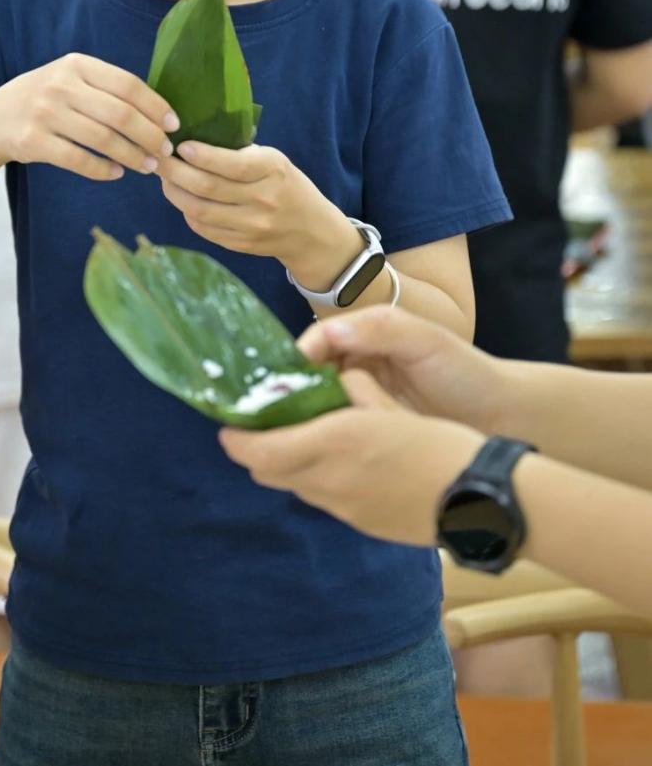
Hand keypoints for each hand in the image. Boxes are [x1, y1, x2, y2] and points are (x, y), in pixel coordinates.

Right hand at [0, 53, 178, 181]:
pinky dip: (103, 170)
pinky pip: (79, 160)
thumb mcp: (70, 79)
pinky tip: (117, 173)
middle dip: (150, 136)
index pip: (128, 84)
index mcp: (76, 64)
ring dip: (132, 156)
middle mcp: (60, 85)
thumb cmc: (45, 99)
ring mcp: (45, 113)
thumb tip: (159, 111)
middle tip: (165, 151)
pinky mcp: (33, 142)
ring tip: (148, 166)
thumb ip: (106, 87)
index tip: (174, 125)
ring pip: (103, 139)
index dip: (156, 106)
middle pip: (120, 114)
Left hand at [157, 141, 339, 261]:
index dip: (203, 156)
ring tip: (165, 177)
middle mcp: (263, 200)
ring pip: (200, 210)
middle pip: (208, 188)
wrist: (310, 232)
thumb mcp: (275, 161)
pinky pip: (203, 228)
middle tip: (158, 158)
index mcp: (274, 171)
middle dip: (176, 172)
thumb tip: (194, 138)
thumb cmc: (286, 185)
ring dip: (175, 192)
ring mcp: (252, 226)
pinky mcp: (240, 244)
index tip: (180, 146)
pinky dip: (186, 211)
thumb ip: (241, 153)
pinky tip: (181, 197)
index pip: (233, 165)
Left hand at [220, 371, 483, 544]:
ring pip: (295, 487)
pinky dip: (318, 481)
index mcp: (333, 441)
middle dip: (257, 451)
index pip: (259, 450)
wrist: (481, 498)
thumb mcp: (391, 404)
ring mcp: (344, 508)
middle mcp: (329, 479)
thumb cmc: (440, 441)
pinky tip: (343, 465)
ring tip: (302, 442)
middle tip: (262, 429)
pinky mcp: (362, 524)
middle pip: (267, 472)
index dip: (236, 439)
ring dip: (288, 466)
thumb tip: (337, 383)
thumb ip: (354, 392)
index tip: (230, 424)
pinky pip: (324, 500)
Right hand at [294, 307, 513, 433]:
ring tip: (295, 441)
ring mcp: (361, 399)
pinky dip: (325, 441)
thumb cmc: (465, 371)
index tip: (283, 389)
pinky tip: (318, 455)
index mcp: (364, 335)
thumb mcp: (426, 340)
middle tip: (281, 421)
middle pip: (309, 375)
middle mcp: (356, 364)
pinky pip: (336, 432)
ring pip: (317, 406)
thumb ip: (380, 329)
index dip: (296, 362)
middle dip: (294, 395)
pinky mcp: (368, 430)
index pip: (317, 342)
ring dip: (307, 421)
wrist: (502, 416)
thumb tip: (326, 333)